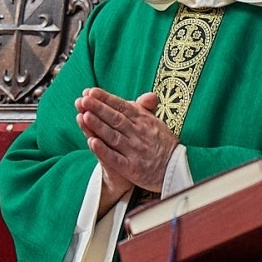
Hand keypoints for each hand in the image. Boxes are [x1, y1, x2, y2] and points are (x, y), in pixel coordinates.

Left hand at [76, 87, 176, 209]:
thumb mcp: (157, 123)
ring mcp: (134, 151)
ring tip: (85, 115)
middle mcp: (139, 134)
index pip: (122, 107)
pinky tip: (92, 142)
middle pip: (116, 119)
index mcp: (144, 121)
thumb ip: (145, 109)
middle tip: (83, 100)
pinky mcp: (131, 168)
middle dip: (99, 109)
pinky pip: (115, 158)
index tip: (90, 91)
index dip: (106, 99)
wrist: (177, 170)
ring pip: (113, 136)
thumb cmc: (162, 144)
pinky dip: (103, 150)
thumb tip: (149, 95)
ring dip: (98, 126)